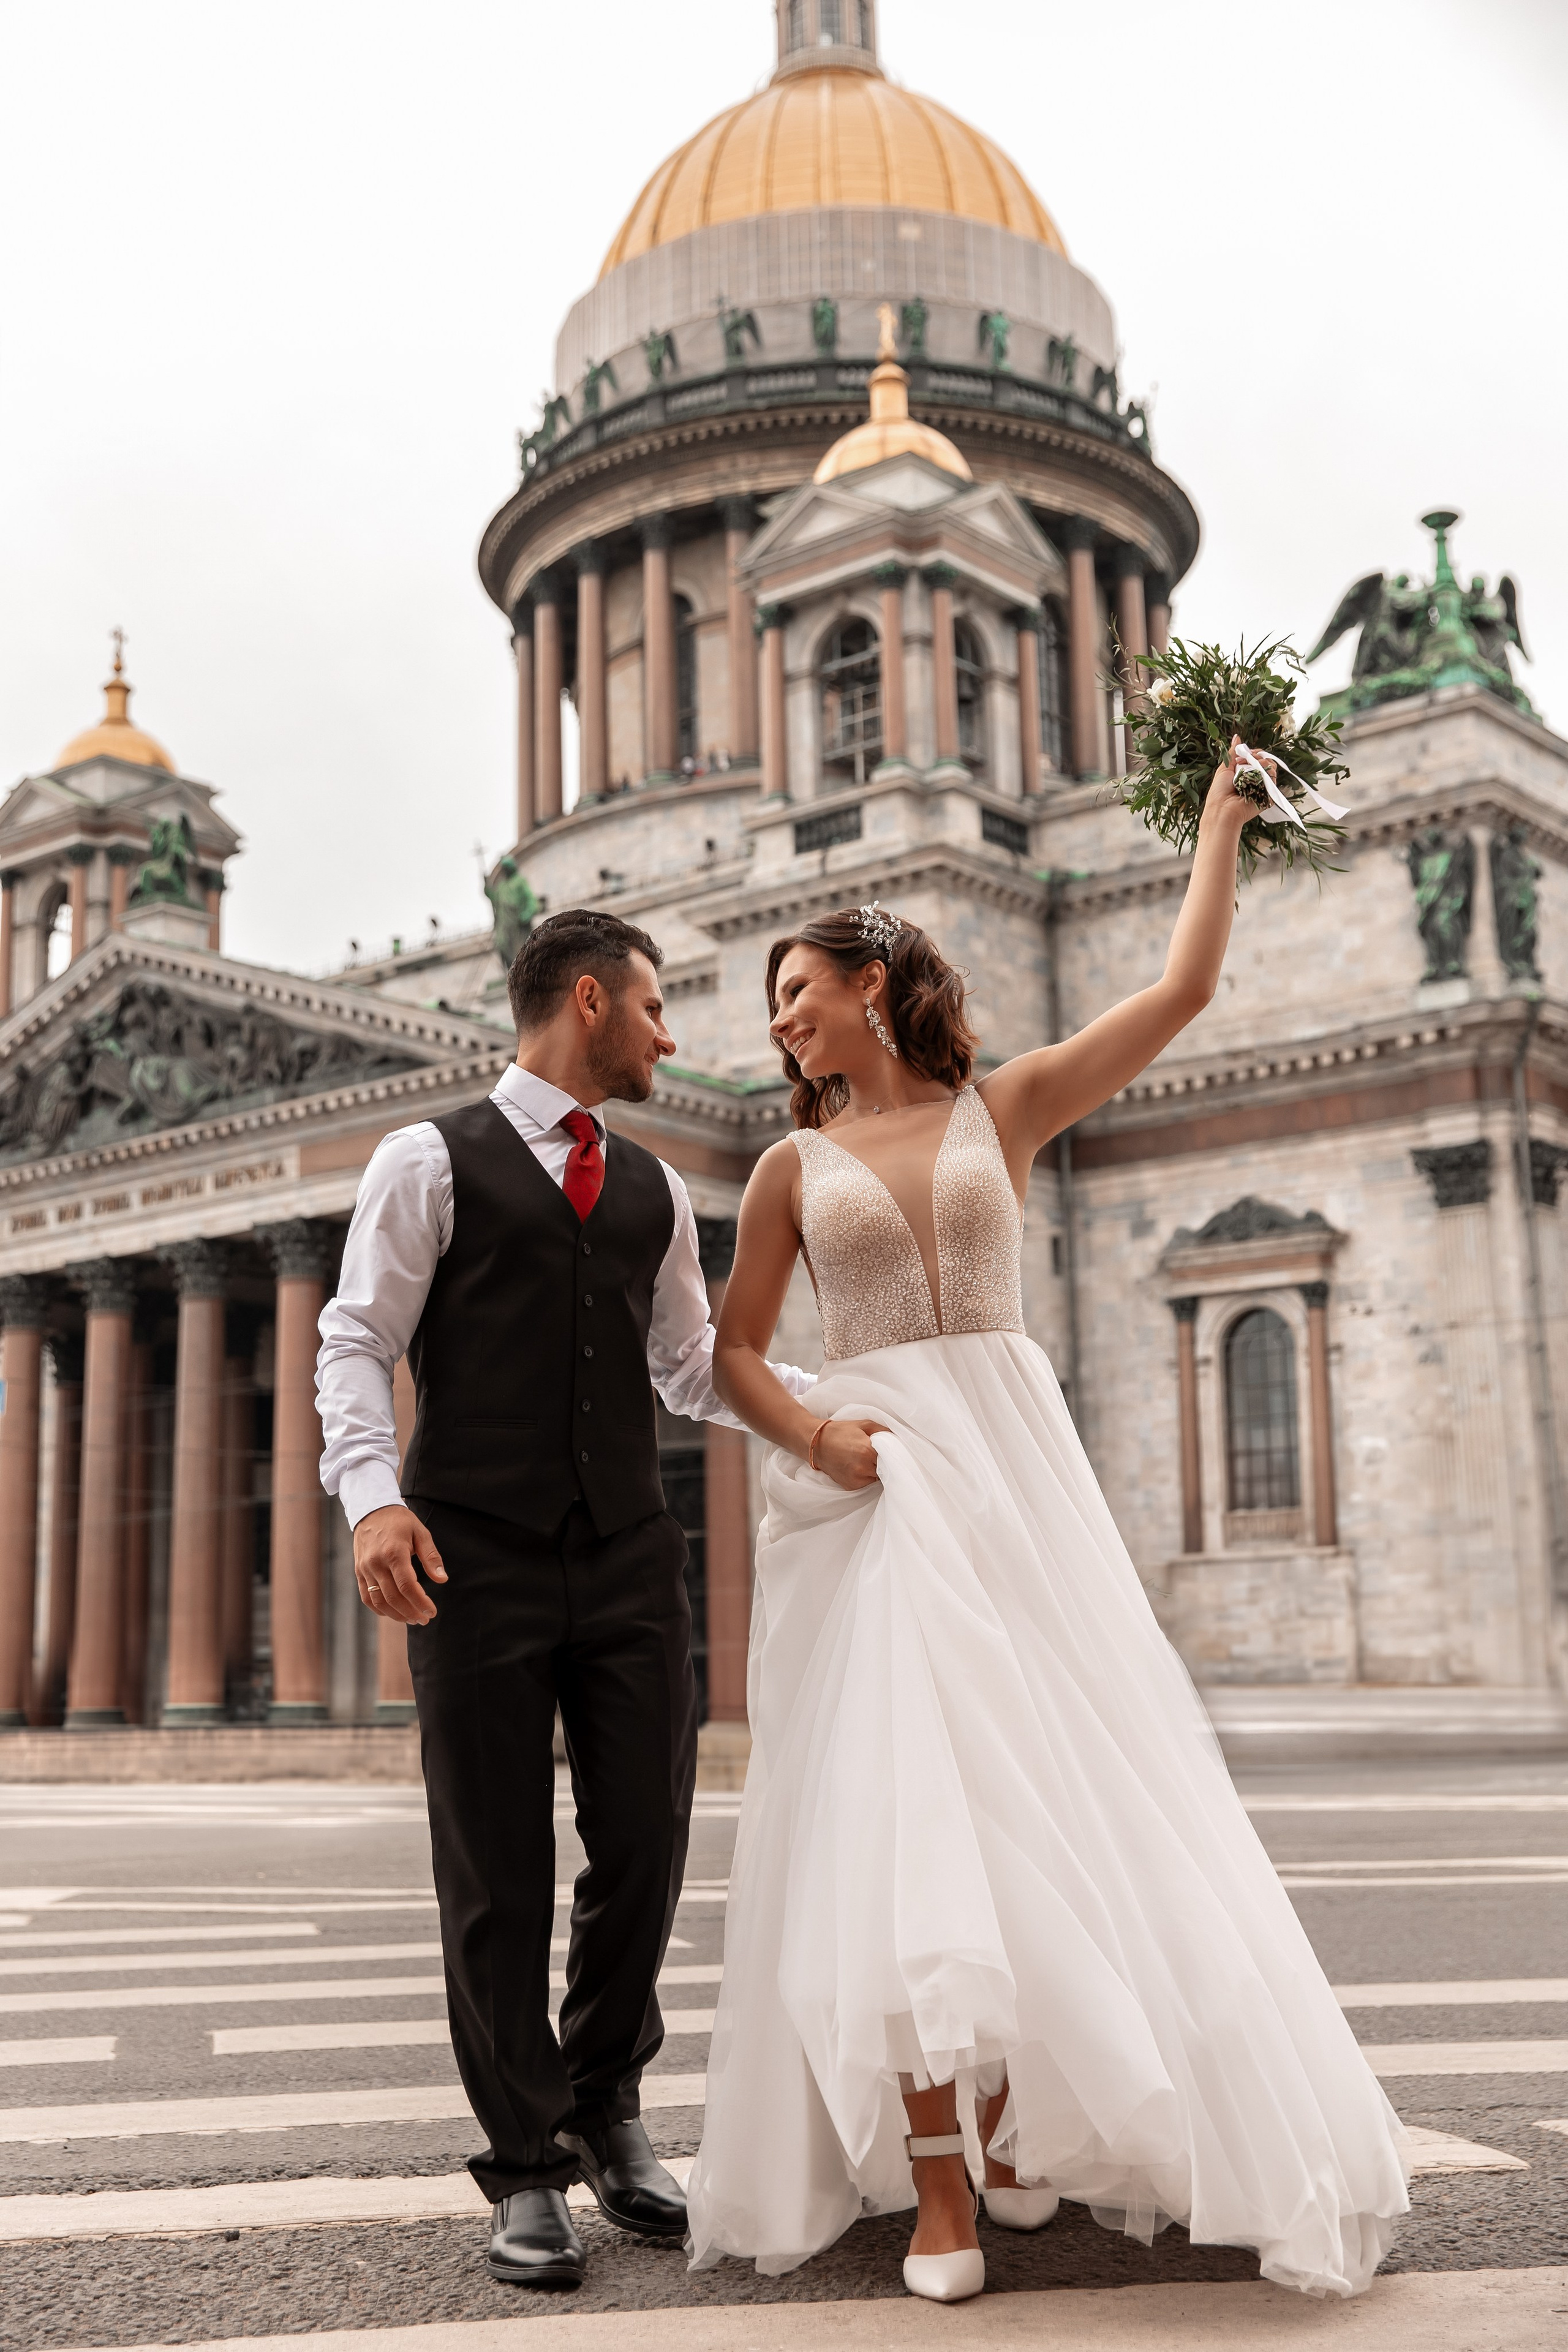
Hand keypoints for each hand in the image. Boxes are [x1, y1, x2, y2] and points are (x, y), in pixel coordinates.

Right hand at [353, 1504, 446, 1624]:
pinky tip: (393, 1613)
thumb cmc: (399, 1521)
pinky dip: (379, 1609)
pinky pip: (366, 1597)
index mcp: (394, 1553)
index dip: (420, 1602)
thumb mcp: (421, 1533)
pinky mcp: (359, 1572)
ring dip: (396, 1614)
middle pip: (393, 1597)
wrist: (371, 1510)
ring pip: (379, 1601)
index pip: (407, 1586)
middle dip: (411, 1612)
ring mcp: (365, 1569)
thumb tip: (442, 1579)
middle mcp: (376, 1563)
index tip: (432, 1611)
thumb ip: (431, 1557)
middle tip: (424, 1619)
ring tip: (411, 1619)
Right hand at [813, 1418, 888, 1490]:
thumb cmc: (841, 1431)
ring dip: (875, 1471)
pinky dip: (865, 1477)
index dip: (891, 1455)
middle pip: (885, 1470)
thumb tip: (898, 1438)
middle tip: (877, 1456)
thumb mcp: (863, 1424)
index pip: (891, 1458)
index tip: (891, 1452)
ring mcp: (856, 1479)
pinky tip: (858, 1467)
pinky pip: (866, 1483)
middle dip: (883, 1464)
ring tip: (866, 1461)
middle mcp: (863, 1467)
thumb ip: (883, 1431)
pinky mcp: (850, 1486)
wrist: (817, 1443)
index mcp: (868, 1450)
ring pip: (876, 1478)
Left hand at [1204, 735, 1268, 831]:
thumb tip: (1237, 737)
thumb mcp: (1224, 768)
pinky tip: (1257, 776)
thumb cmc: (1220, 791)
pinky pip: (1273, 779)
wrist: (1223, 809)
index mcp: (1245, 773)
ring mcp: (1262, 787)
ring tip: (1250, 770)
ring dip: (1261, 764)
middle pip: (1265, 760)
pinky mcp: (1268, 795)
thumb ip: (1232, 752)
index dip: (1253, 753)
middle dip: (1257, 757)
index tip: (1246, 753)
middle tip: (1247, 761)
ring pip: (1271, 767)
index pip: (1256, 757)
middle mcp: (1255, 779)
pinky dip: (1267, 774)